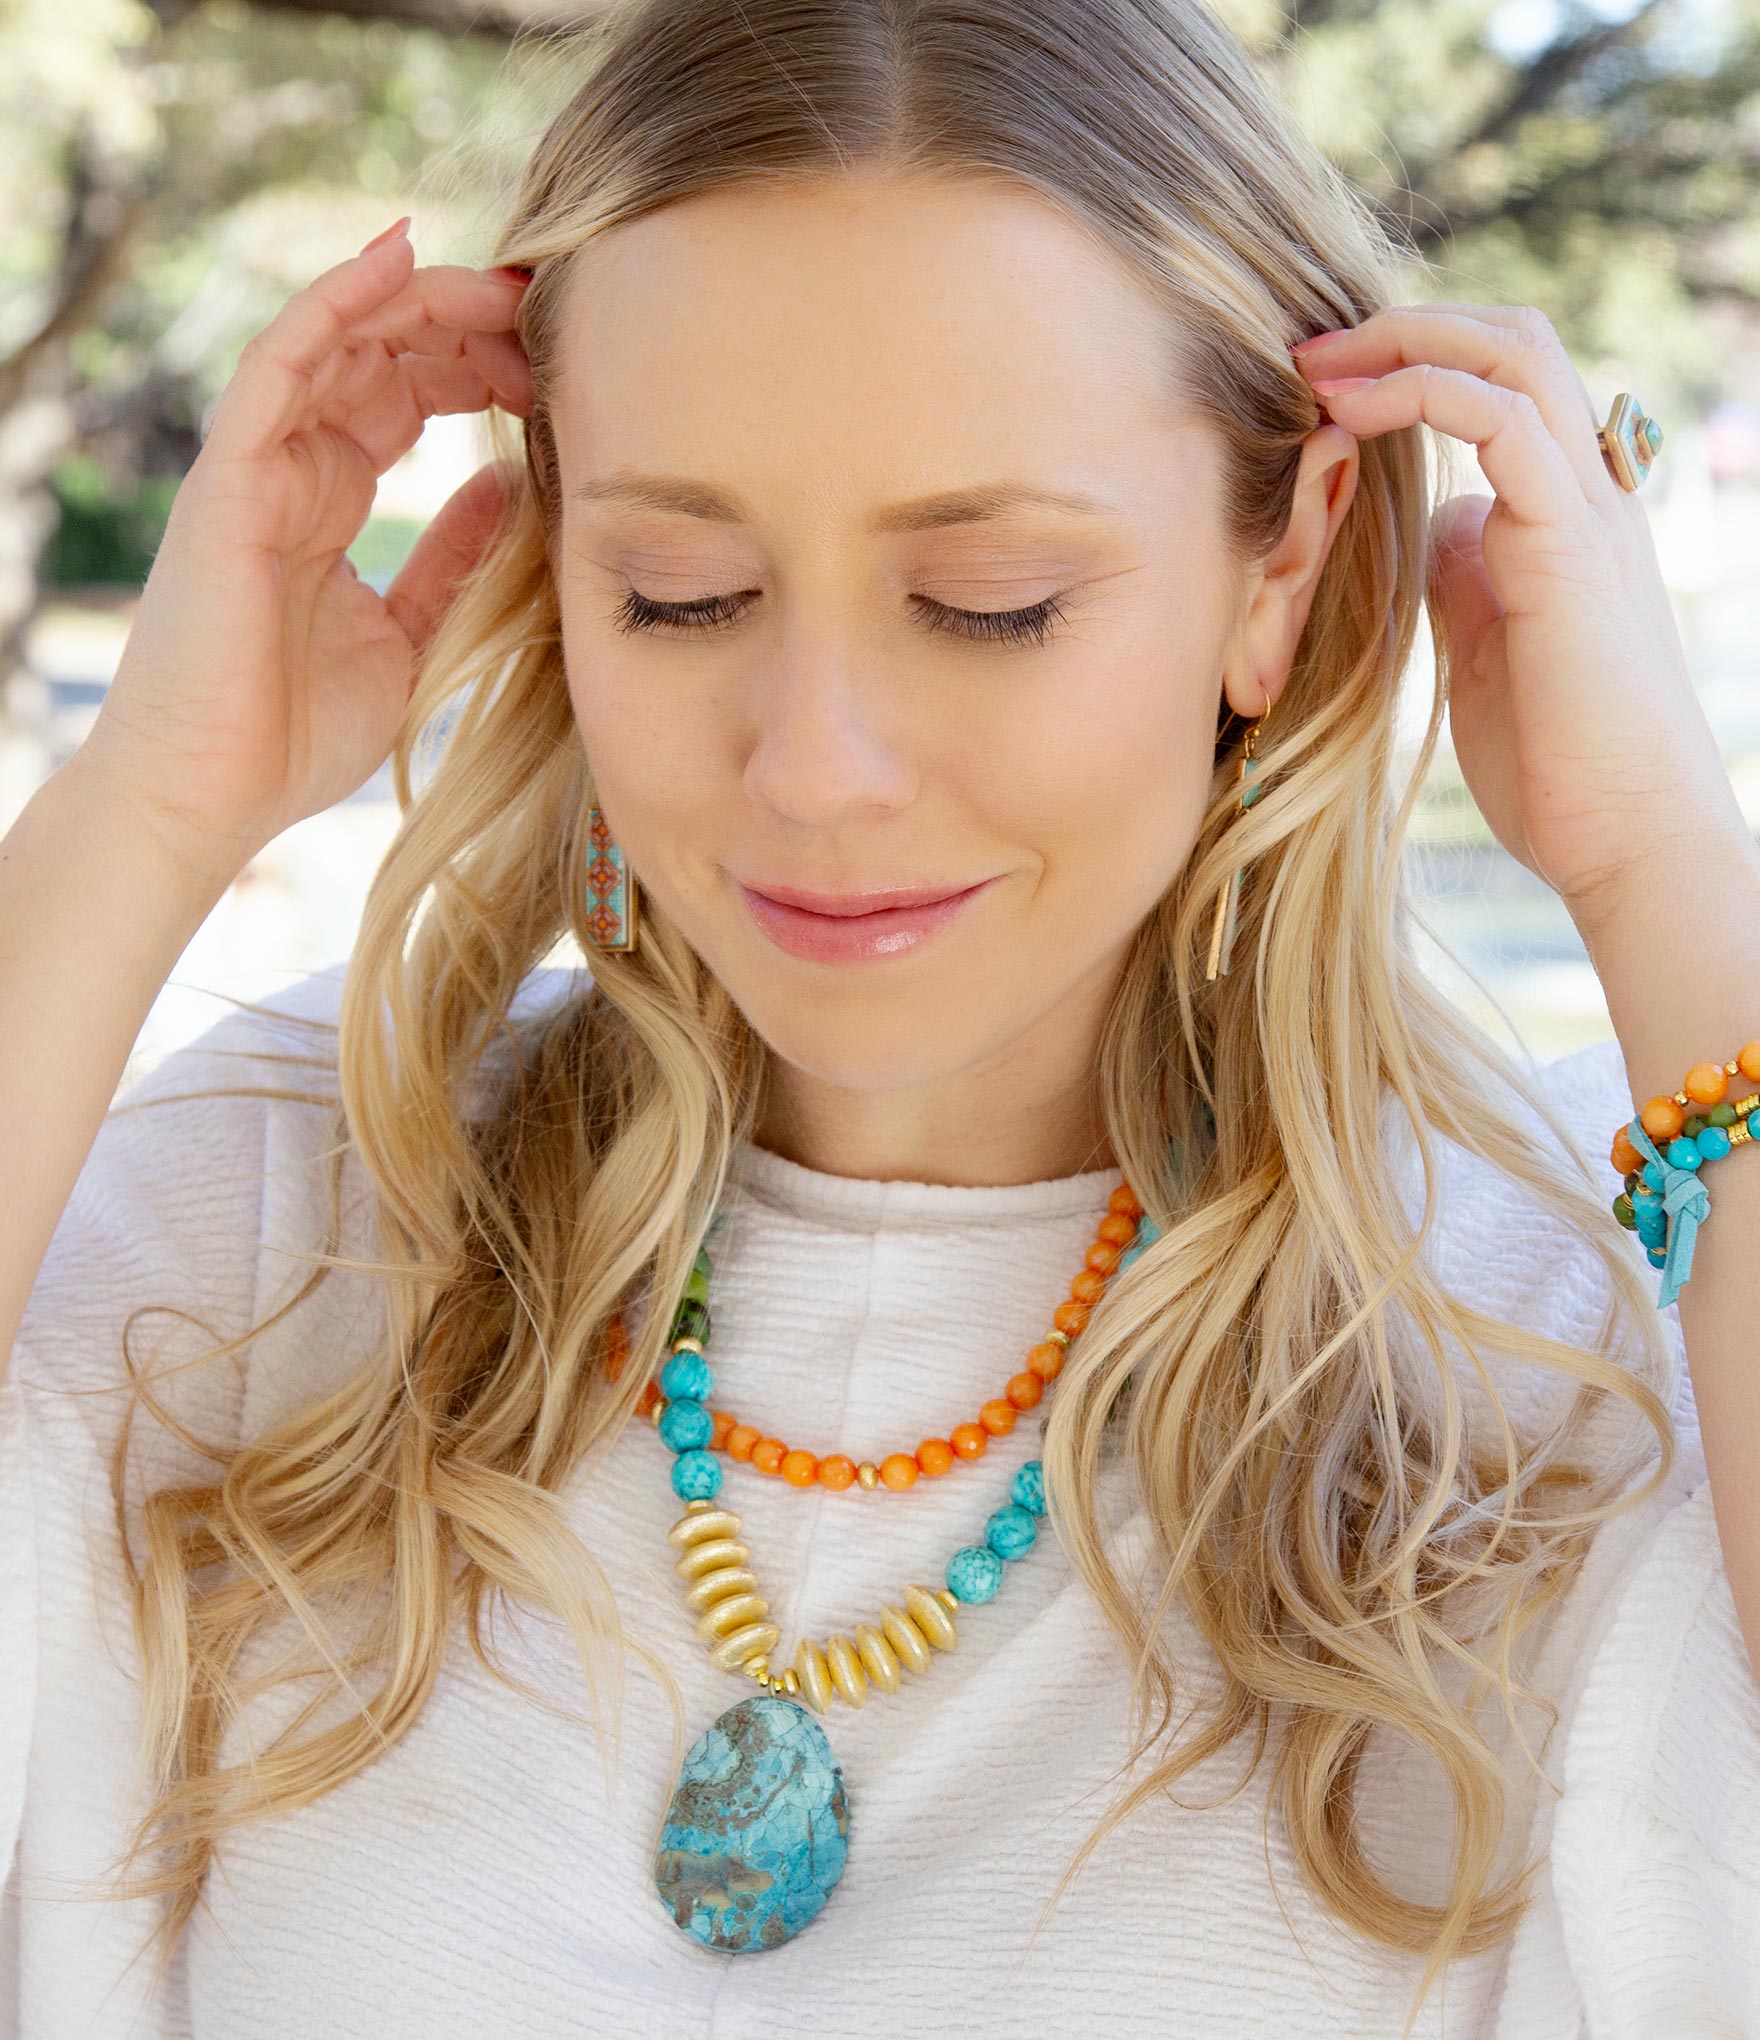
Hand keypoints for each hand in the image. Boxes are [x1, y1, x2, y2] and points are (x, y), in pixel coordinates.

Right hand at [79, 222, 533, 882]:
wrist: (212, 796)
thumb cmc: (293, 734)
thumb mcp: (409, 634)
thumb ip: (452, 558)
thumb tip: (506, 483)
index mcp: (327, 503)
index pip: (403, 399)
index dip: (474, 367)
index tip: (549, 365)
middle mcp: (289, 470)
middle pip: (378, 358)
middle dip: (461, 325)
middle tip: (540, 311)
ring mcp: (256, 468)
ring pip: (336, 342)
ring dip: (417, 301)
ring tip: (495, 280)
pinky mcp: (228, 478)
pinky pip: (279, 364)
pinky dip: (333, 303)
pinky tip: (395, 257)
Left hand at [1290, 305, 1748, 932]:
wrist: (1624, 840)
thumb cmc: (1555, 767)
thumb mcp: (1488, 649)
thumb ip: (1469, 577)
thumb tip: (1439, 523)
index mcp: (1565, 515)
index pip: (1502, 383)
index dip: (1415, 361)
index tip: (1320, 384)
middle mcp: (1587, 493)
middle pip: (1513, 340)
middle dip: (1405, 325)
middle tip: (1308, 348)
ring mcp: (1588, 511)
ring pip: (1514, 355)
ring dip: (1404, 341)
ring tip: (1316, 363)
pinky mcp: (1571, 546)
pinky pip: (1505, 422)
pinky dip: (1422, 394)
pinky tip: (1347, 413)